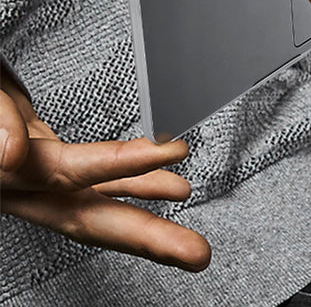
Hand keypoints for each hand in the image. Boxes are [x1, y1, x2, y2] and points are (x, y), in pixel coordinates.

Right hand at [0, 65, 210, 271]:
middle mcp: (21, 181)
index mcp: (5, 173)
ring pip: (93, 197)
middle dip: (146, 237)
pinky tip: (160, 175)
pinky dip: (127, 174)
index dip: (125, 165)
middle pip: (90, 216)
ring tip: (189, 207)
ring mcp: (29, 171)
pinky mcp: (35, 152)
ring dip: (145, 206)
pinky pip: (87, 172)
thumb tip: (9, 154)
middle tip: (197, 254)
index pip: (73, 174)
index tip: (172, 155)